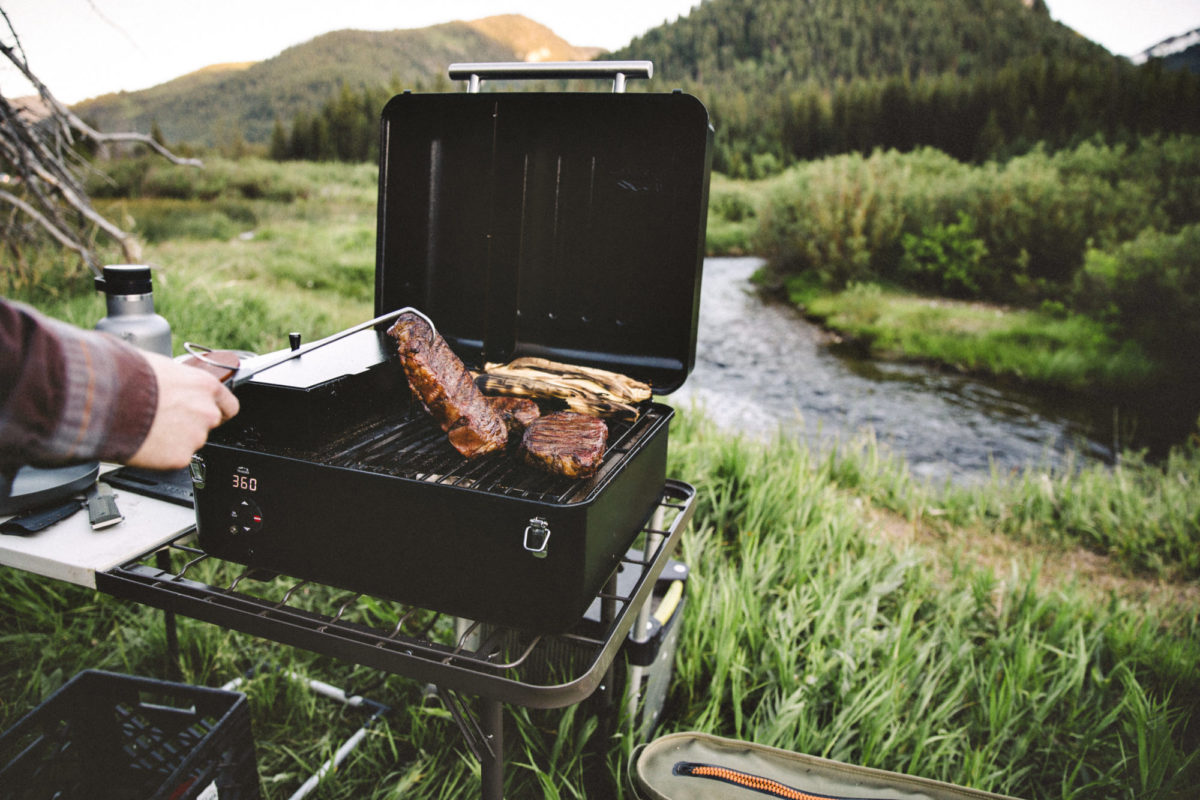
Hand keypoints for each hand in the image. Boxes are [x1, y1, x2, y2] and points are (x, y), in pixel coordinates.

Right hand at [127, 352, 239, 468]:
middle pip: (208, 425)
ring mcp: (195, 436)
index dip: (217, 410)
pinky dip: (161, 455)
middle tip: (165, 420)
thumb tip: (169, 380)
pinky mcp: (180, 457)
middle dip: (190, 424)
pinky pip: (173, 458)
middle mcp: (207, 412)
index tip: (208, 414)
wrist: (105, 400)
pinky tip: (144, 441)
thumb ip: (176, 379)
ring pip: (189, 442)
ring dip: (174, 440)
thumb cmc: (127, 377)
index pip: (228, 405)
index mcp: (205, 385)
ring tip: (148, 428)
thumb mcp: (159, 365)